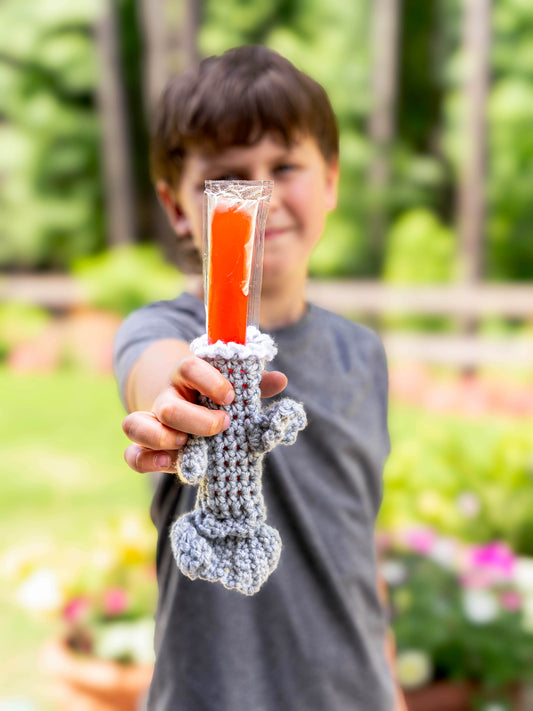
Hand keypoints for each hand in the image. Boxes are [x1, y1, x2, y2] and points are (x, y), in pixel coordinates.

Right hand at [122, 354, 286, 473]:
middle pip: (167, 406)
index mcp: (188, 377)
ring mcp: (152, 422)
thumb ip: (255, 385)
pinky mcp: (146, 446)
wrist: (184, 399)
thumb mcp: (234, 387)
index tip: (230, 396)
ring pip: (135, 425)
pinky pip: (132, 454)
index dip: (209, 381)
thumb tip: (280, 380)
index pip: (189, 367)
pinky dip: (146, 461)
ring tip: (185, 445)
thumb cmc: (216, 395)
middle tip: (222, 426)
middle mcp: (166, 397)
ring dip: (161, 438)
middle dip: (196, 420)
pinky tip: (170, 464)